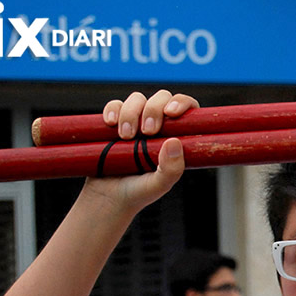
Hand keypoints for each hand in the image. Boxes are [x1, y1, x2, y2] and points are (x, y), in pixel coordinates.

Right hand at [82, 90, 197, 213]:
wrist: (107, 197)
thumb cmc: (138, 192)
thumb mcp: (159, 185)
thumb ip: (171, 169)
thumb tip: (175, 141)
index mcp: (175, 138)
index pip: (188, 111)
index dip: (183, 103)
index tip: (171, 113)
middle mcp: (158, 127)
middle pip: (162, 98)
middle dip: (154, 109)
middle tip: (146, 132)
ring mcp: (135, 122)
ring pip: (137, 99)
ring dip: (131, 113)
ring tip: (125, 136)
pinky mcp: (114, 123)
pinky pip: (114, 105)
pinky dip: (113, 110)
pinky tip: (111, 124)